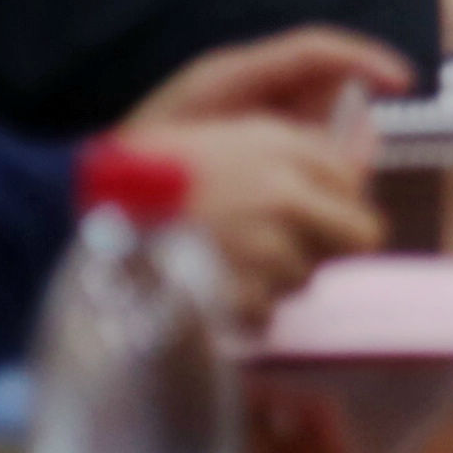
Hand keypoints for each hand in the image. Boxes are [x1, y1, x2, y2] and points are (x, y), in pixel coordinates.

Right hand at [115, 29, 404, 320]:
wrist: (82, 221)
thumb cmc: (158, 173)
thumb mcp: (233, 135)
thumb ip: (306, 145)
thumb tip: (370, 145)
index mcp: (281, 151)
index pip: (355, 180)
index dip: (339, 195)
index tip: (310, 204)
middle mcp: (282, 197)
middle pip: (361, 235)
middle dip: (332, 242)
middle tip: (290, 243)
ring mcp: (261, 251)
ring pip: (310, 277)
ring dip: (281, 276)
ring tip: (227, 261)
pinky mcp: (234, 299)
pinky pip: (270, 316)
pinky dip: (247, 312)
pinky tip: (212, 290)